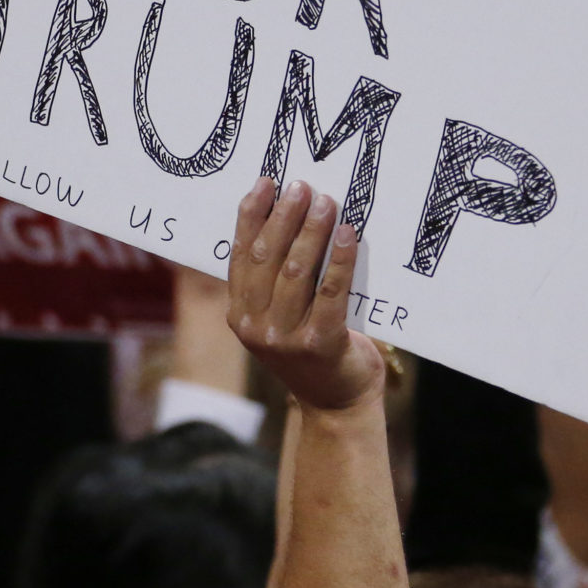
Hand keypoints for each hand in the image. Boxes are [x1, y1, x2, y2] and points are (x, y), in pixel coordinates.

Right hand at [225, 178, 383, 412]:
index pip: (242, 255)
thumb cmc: (311, 349)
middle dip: (284, 216)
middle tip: (302, 186)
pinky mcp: (320, 343)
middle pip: (267, 258)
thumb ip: (273, 281)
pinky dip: (340, 259)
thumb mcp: (278, 317)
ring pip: (297, 271)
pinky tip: (348, 234)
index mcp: (239, 314)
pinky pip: (331, 292)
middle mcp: (255, 326)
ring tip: (326, 202)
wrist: (336, 404)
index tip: (266, 183)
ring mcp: (285, 337)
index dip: (252, 216)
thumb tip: (287, 216)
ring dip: (312, 231)